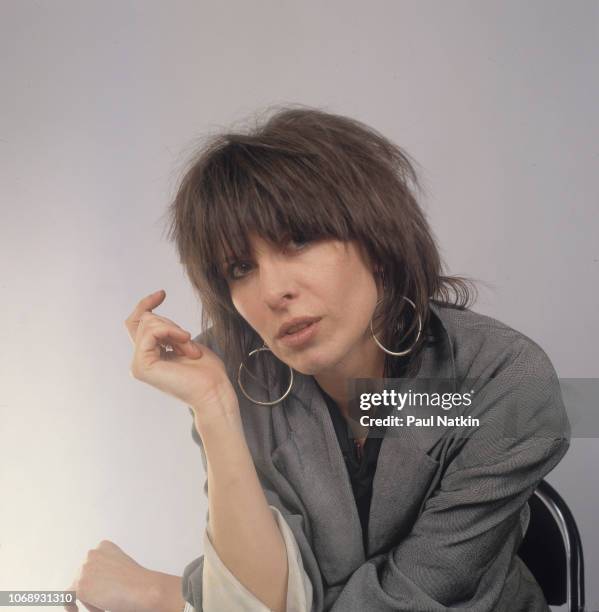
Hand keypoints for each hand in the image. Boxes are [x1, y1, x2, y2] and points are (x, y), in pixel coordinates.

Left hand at [64, 540, 163, 611]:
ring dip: (89, 598)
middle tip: (108, 598)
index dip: (97, 578)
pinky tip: (76, 610)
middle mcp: (92, 554)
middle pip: (83, 576)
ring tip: (104, 604)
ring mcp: (84, 569)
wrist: (142, 589)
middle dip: (93, 589)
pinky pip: (69, 598)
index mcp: (104, 546)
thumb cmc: (138, 582)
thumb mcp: (122, 566)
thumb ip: (107, 568)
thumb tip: (95, 583)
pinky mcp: (81, 586)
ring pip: (78, 587)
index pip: (91, 563)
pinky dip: (71, 606)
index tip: (104, 587)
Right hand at [125, 290, 238, 424]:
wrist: (214, 391)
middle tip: (190, 343)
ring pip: (148, 323)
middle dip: (171, 324)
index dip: (146, 305)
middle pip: (145, 320)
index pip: (137, 323)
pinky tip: (185, 343)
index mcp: (149, 356)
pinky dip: (171, 332)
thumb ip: (167, 331)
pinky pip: (151, 332)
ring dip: (175, 330)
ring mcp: (139, 365)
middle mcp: (141, 360)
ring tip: (190, 349)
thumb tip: (151, 314)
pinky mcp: (142, 366)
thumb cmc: (207, 371)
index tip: (162, 293)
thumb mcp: (185, 343)